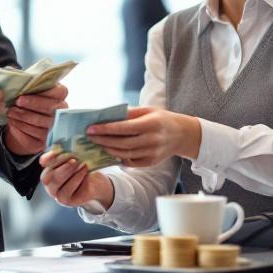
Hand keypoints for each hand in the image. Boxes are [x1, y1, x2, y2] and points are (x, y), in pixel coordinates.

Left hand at [5, 84, 67, 154]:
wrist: (23, 123)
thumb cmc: (28, 102)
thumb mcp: (30, 91)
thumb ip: (31, 86)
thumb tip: (19, 81)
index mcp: (61, 96)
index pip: (60, 92)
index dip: (44, 92)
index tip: (26, 92)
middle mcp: (62, 112)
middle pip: (50, 108)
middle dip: (32, 104)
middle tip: (17, 102)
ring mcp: (55, 128)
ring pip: (41, 122)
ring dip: (24, 117)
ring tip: (11, 112)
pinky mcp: (46, 141)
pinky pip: (34, 134)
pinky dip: (21, 127)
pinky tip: (13, 122)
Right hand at [38, 150, 114, 208]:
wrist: (95, 183)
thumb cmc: (83, 168)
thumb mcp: (76, 158)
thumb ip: (68, 153)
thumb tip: (66, 144)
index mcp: (49, 168)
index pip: (43, 162)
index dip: (48, 157)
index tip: (56, 151)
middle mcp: (49, 182)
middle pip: (48, 174)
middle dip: (61, 165)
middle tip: (74, 158)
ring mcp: (55, 193)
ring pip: (57, 182)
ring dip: (69, 171)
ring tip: (81, 163)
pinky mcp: (65, 201)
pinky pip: (67, 191)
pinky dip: (76, 179)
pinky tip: (84, 171)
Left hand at [86, 106, 201, 166]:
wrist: (182, 135)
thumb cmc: (161, 119)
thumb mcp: (148, 110)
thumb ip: (129, 113)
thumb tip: (106, 115)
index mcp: (151, 124)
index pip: (124, 128)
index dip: (106, 129)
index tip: (91, 128)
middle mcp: (153, 140)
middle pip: (122, 143)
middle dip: (103, 140)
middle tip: (89, 137)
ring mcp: (153, 153)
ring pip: (125, 153)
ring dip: (109, 149)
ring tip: (97, 144)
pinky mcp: (151, 162)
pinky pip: (131, 161)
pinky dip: (119, 157)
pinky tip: (110, 151)